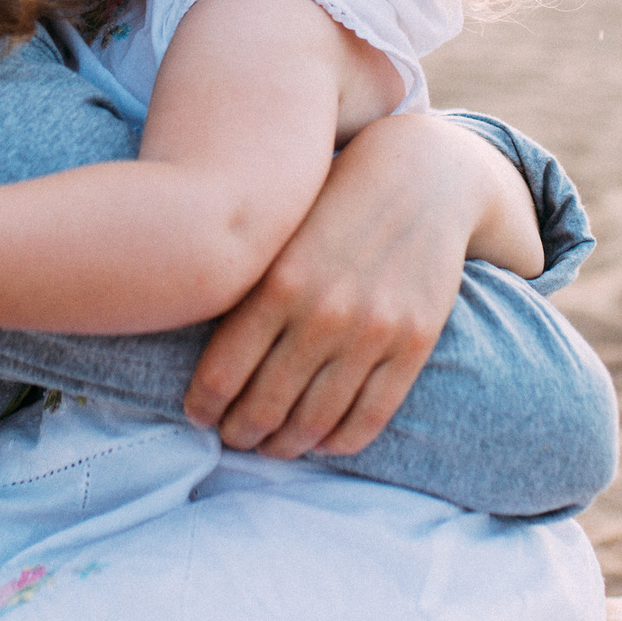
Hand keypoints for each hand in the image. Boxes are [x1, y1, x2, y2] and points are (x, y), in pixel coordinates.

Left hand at [184, 113, 533, 457]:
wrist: (424, 174)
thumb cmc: (335, 200)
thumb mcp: (281, 229)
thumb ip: (247, 285)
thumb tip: (200, 346)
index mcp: (277, 282)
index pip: (221, 374)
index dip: (203, 408)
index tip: (197, 415)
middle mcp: (323, 312)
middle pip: (264, 407)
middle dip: (240, 434)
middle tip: (233, 438)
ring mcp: (372, 331)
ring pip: (314, 423)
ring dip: (285, 446)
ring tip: (272, 446)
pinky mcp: (413, 343)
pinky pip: (369, 417)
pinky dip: (338, 442)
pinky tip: (322, 442)